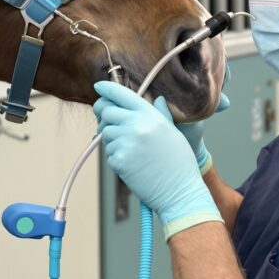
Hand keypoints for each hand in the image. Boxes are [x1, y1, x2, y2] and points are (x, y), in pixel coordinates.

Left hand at [94, 81, 222, 239]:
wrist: (179, 191)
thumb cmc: (179, 162)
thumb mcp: (173, 131)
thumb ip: (160, 113)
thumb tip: (157, 99)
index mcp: (150, 115)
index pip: (122, 94)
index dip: (107, 89)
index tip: (99, 86)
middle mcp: (136, 125)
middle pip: (106, 112)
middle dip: (105, 116)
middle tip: (110, 124)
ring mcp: (126, 142)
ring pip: (105, 134)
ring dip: (113, 140)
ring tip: (133, 151)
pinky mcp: (119, 160)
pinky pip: (108, 153)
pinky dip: (116, 157)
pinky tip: (133, 164)